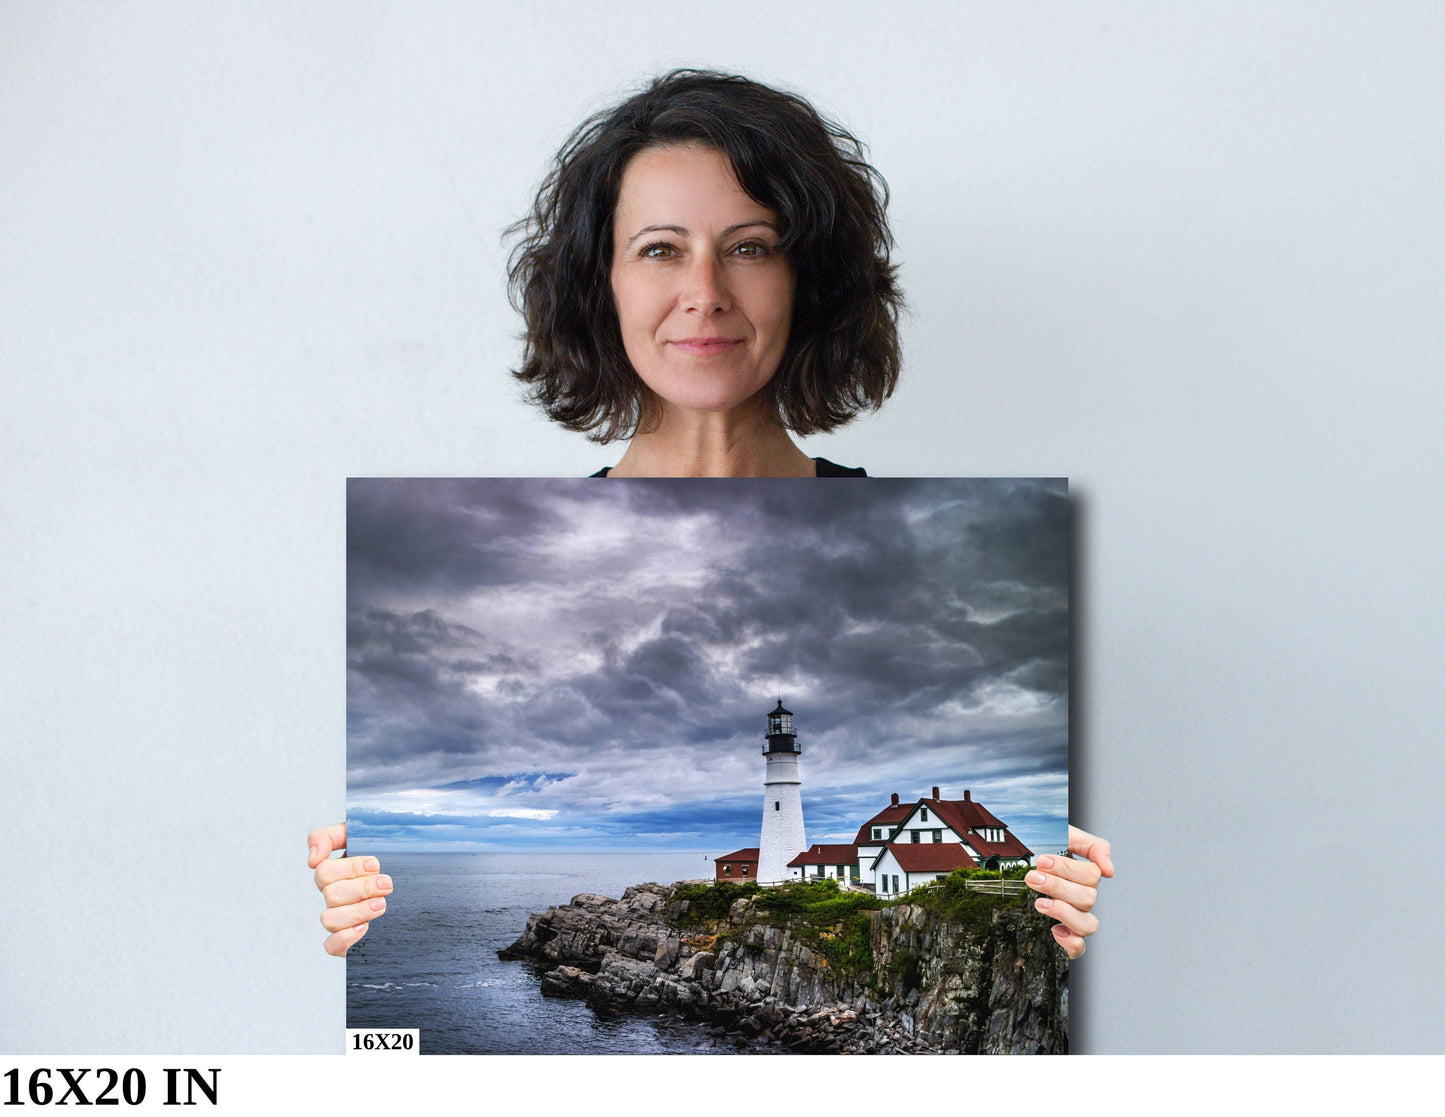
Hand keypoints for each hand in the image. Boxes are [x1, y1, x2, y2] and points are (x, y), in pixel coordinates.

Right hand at [308, 823, 392, 956]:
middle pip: (331, 895)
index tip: (375, 864)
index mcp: (335, 873)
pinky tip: (365, 928)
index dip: (349, 868)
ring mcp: (341, 919)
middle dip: (362, 888)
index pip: (324, 872)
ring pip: (329, 919)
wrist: (416, 884)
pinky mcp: (348, 941)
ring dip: (357, 911)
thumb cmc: (386, 855)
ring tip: (382, 904)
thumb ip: (329, 837)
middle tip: (386, 884)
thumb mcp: (361, 836)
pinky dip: (344, 938)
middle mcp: (335, 896)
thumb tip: (312, 859)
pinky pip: (331, 946)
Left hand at [1025, 825, 1112, 959]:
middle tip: (1033, 877)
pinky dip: (1070, 943)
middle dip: (1057, 887)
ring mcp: (1075, 917)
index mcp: (1085, 876)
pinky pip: (1078, 948)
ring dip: (1063, 912)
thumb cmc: (1043, 847)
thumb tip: (1109, 870)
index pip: (1091, 876)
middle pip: (1087, 899)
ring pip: (1088, 925)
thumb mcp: (1066, 834)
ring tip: (1039, 903)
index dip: (1067, 869)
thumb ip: (1093, 846)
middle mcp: (1083, 898)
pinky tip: (1054, 929)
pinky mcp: (1065, 934)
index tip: (1042, 861)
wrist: (1019, 855)